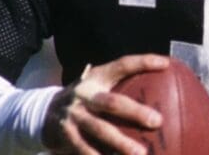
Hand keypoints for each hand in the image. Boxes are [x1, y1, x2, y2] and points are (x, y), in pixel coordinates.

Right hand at [41, 54, 169, 154]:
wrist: (43, 112)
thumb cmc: (85, 98)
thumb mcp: (98, 83)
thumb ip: (123, 81)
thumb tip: (164, 78)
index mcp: (95, 78)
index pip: (121, 65)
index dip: (143, 62)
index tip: (165, 64)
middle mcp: (83, 94)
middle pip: (111, 103)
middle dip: (134, 112)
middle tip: (157, 121)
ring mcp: (73, 116)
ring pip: (99, 130)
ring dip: (120, 143)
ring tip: (140, 153)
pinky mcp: (66, 136)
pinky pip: (85, 150)